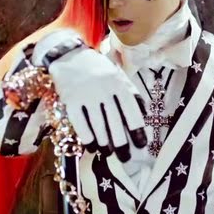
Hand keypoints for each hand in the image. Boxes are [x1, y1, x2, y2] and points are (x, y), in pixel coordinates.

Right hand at [32, 30, 146, 160]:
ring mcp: (86, 96)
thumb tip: (144, 114)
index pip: (131, 109)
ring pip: (98, 126)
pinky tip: (92, 147)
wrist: (69, 56)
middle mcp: (103, 89)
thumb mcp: (118, 75)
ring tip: (109, 153)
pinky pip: (80, 125)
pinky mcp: (70, 101)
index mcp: (118, 83)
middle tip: (126, 157)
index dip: (137, 129)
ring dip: (105, 144)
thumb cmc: (98, 69)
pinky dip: (88, 139)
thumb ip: (131, 93)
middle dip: (121, 143)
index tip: (142, 144)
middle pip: (114, 122)